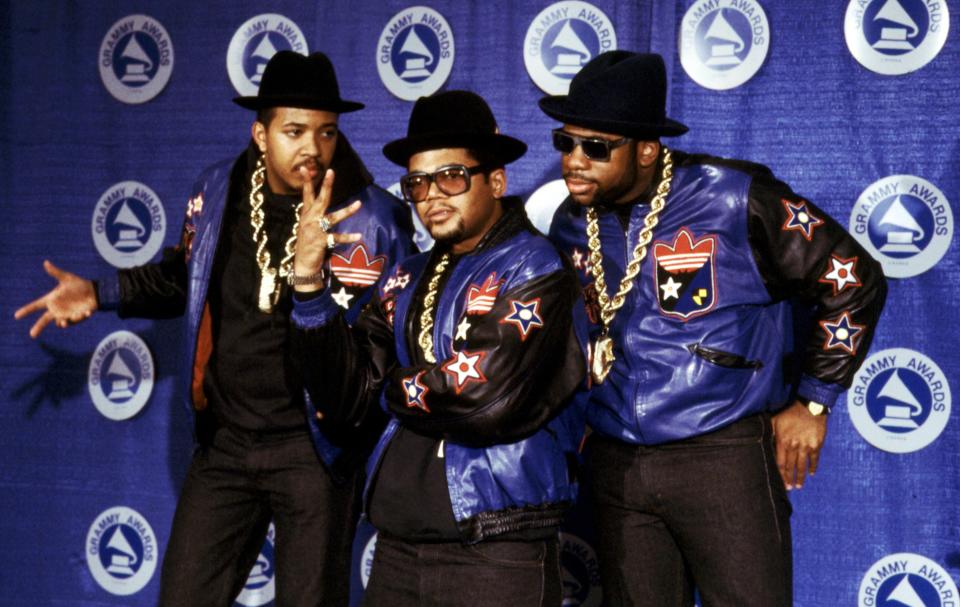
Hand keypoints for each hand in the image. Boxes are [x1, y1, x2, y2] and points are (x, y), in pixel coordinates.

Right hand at [14, 260, 96, 337]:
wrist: (95, 291)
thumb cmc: (80, 284)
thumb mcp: (67, 278)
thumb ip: (56, 273)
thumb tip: (46, 262)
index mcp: (52, 299)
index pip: (36, 305)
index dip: (27, 310)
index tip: (16, 316)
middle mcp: (57, 309)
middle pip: (44, 320)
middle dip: (38, 327)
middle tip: (32, 334)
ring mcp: (67, 315)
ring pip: (61, 323)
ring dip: (64, 322)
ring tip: (65, 322)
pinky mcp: (77, 318)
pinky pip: (76, 320)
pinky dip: (81, 316)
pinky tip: (87, 312)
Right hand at [293, 167, 361, 290]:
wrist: (303, 264)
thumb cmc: (307, 244)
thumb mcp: (307, 226)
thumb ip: (312, 214)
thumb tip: (317, 201)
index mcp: (306, 215)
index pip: (306, 195)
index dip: (306, 181)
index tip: (304, 168)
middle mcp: (310, 220)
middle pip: (320, 199)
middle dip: (326, 185)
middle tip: (331, 171)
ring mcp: (315, 230)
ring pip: (333, 217)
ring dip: (347, 211)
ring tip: (359, 204)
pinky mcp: (321, 241)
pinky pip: (337, 238)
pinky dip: (348, 237)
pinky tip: (358, 236)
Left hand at [771, 400, 827, 489]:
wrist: (810, 407)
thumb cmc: (791, 413)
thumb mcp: (776, 421)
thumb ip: (770, 433)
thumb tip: (763, 442)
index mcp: (783, 441)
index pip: (780, 462)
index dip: (779, 474)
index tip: (779, 483)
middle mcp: (794, 446)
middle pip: (790, 466)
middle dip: (789, 478)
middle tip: (788, 489)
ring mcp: (806, 447)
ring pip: (802, 465)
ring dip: (800, 477)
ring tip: (798, 486)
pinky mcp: (816, 445)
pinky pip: (815, 459)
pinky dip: (813, 467)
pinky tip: (811, 474)